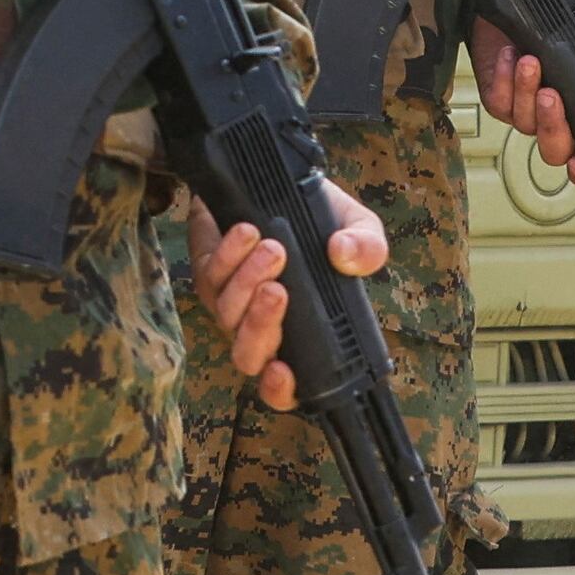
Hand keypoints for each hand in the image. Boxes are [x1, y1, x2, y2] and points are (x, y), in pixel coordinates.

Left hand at [187, 180, 388, 407]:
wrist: (281, 184)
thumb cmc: (323, 224)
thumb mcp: (358, 230)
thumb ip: (367, 247)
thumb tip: (345, 256)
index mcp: (300, 337)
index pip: (284, 387)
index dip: (280, 390)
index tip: (282, 371)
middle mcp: (261, 329)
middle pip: (249, 355)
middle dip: (262, 325)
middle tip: (278, 290)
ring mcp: (230, 305)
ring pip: (228, 314)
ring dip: (247, 283)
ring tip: (272, 249)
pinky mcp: (207, 273)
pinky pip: (209, 276)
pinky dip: (227, 256)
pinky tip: (246, 232)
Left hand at [471, 0, 574, 177]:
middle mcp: (558, 118)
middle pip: (554, 150)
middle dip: (552, 127)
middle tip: (551, 94)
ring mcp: (526, 109)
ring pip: (524, 124)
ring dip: (526, 93)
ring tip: (530, 61)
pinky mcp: (498, 94)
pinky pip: (499, 103)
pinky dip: (503, 81)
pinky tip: (510, 56)